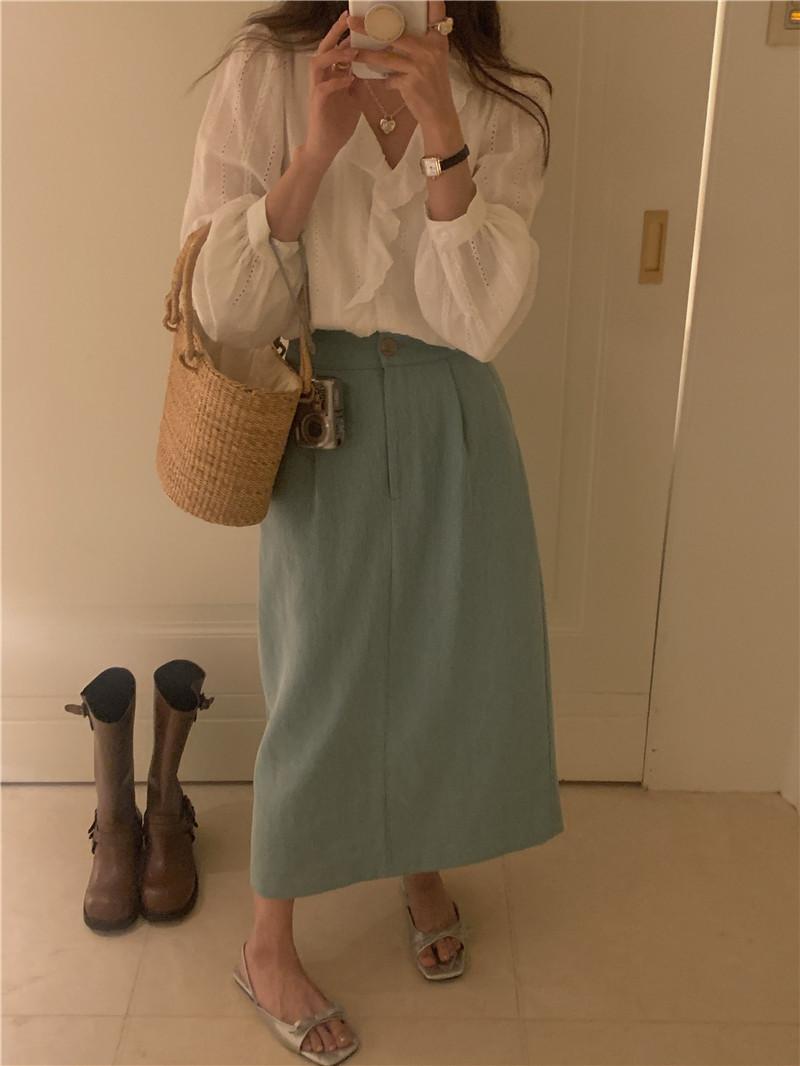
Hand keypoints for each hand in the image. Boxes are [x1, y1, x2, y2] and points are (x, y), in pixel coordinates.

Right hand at [304, 9, 362, 164]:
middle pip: (324, 49)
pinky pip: (322, 88)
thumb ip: (358, 83)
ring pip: (318, 64)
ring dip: (334, 55)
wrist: (325, 147)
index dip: (346, 35)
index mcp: (331, 76)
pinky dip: (335, 82)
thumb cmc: (337, 124)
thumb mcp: (354, 100)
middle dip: (335, 33)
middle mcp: (322, 79)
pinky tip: (348, 79)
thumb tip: (371, 68)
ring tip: (351, 51)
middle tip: (347, 19)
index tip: (359, 23)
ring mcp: (317, 90)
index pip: (337, 49)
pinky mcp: (316, 104)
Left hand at [346, 0, 456, 126]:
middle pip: (396, 32)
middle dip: (371, 27)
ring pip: (386, 56)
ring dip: (366, 55)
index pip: (436, 12)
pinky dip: (384, 80)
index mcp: (438, 40)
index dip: (431, 0)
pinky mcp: (411, 83)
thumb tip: (392, 32)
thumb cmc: (434, 87)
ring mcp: (420, 66)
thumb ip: (420, 44)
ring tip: (352, 52)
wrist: (440, 115)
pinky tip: (380, 82)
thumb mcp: (435, 60)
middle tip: (352, 21)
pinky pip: (389, 78)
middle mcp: (431, 49)